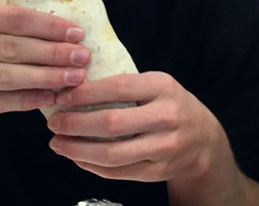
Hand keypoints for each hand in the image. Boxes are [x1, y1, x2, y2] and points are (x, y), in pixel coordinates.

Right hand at [0, 0, 88, 139]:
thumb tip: (53, 32)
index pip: (13, 18)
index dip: (49, 26)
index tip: (77, 32)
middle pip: (13, 47)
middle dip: (55, 53)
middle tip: (83, 57)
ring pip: (6, 76)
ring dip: (46, 77)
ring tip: (74, 78)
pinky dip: (24, 100)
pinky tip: (47, 97)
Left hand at [47, 71, 257, 203]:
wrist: (203, 140)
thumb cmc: (171, 106)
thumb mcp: (158, 86)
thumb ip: (126, 86)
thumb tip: (76, 88)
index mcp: (164, 88)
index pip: (119, 88)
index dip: (86, 93)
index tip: (63, 97)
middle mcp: (167, 117)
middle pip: (112, 123)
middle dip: (75, 124)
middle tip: (54, 122)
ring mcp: (164, 147)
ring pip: (111, 154)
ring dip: (77, 149)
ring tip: (57, 143)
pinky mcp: (157, 171)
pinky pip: (116, 172)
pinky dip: (90, 165)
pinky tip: (76, 156)